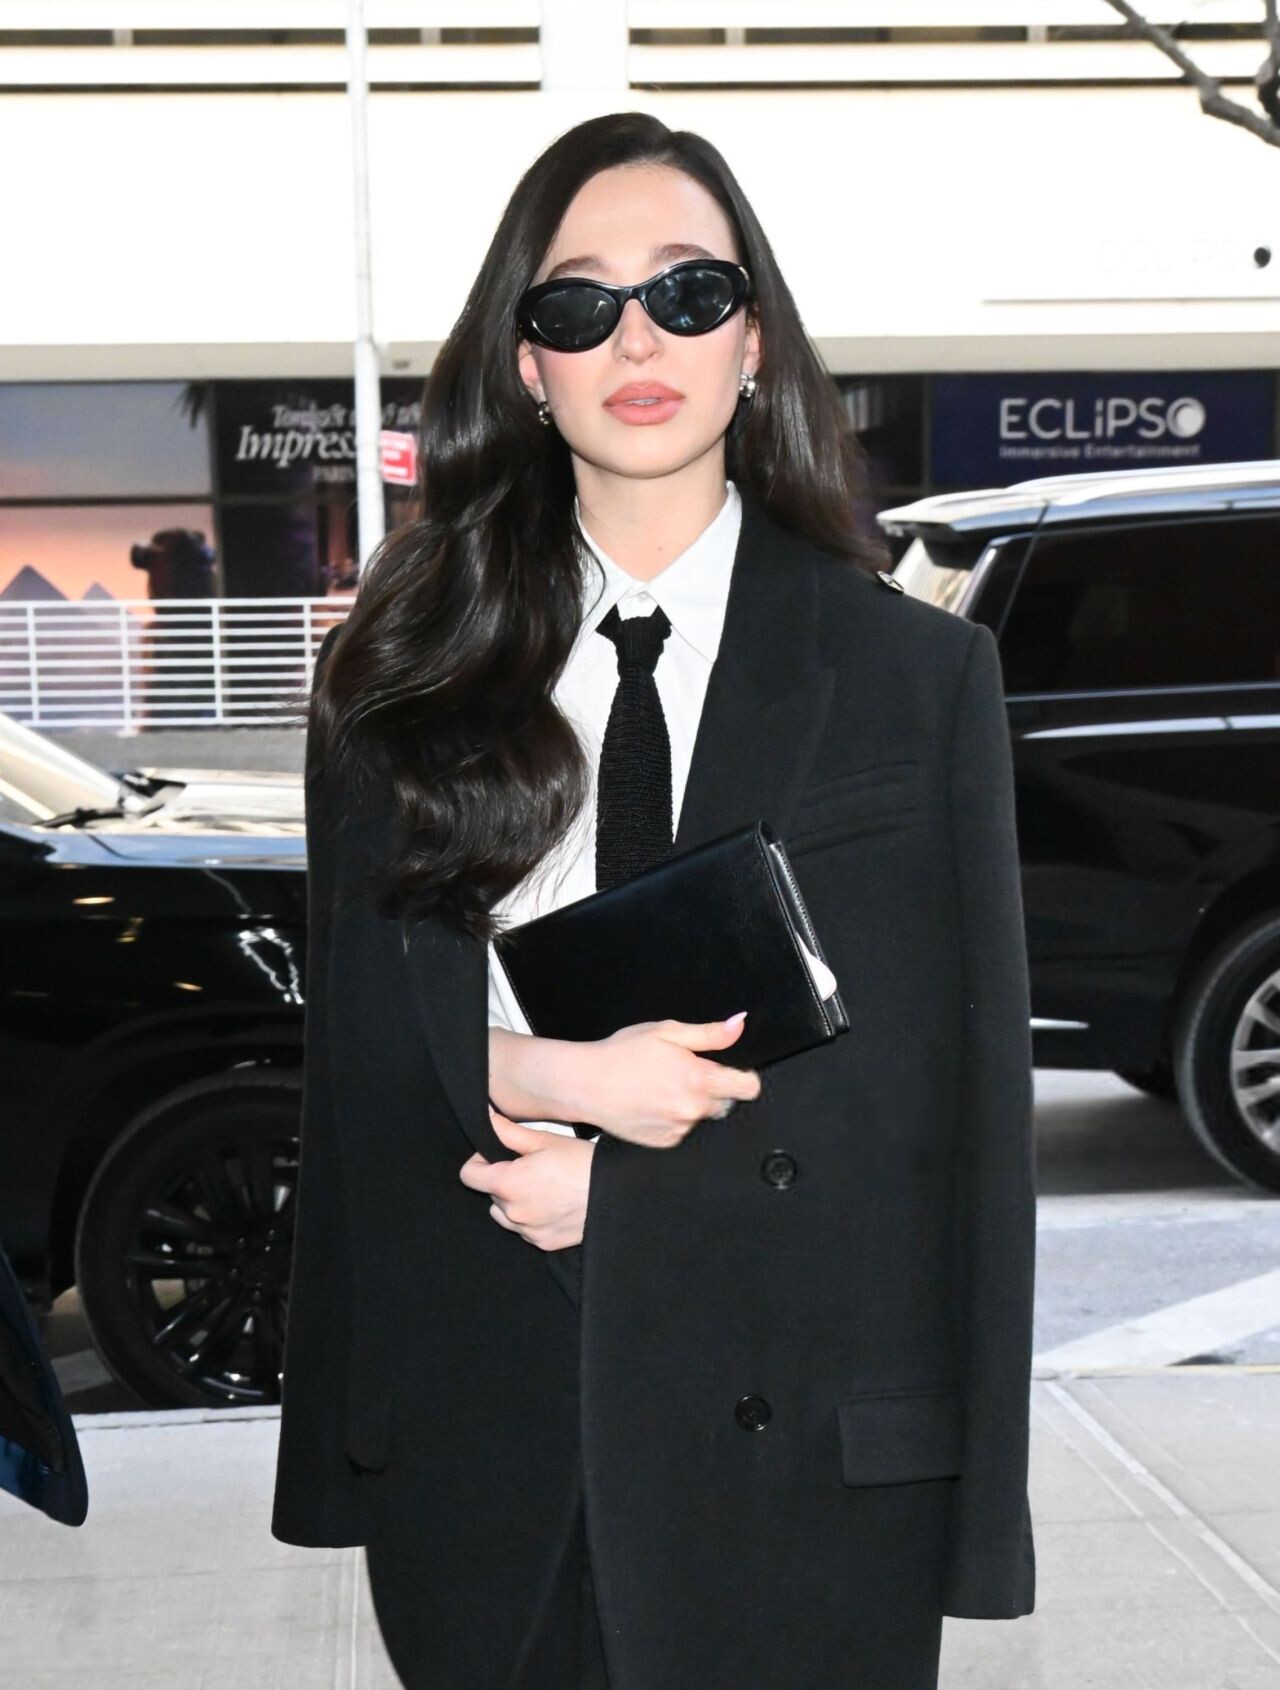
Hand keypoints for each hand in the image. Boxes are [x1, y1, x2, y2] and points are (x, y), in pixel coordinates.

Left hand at [458, 1107, 594, 1250]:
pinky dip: (531, 1218)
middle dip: (503, 1179)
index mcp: (508, 1184)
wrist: (616, 1194)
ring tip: (540, 1187)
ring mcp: (528, 1231)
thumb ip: (508, 1132)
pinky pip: (524, 1230)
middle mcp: (513, 1212)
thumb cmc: (582, 1163)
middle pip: (490, 1194)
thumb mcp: (545, 1140)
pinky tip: (552, 1204)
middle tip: (530, 1167)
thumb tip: (486, 1117)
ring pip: (504, 1215)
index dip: (479, 1161)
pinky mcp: (543, 1243)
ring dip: (513, 1202)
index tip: (497, 1155)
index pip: (469, 1176)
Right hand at [570, 1013, 761, 1149]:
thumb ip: (709, 1033)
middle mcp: (692, 1108)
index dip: (744, 1077)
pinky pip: (683, 1131)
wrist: (584, 1084)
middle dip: (714, 1090)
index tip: (732, 1072)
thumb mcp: (666, 1032)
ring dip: (692, 1105)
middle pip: (727, 1103)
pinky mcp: (665, 1143)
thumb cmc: (621, 1054)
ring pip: (703, 1118)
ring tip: (662, 1089)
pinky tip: (654, 1104)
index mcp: (698, 1079)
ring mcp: (679, 1129)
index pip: (748, 1087)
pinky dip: (675, 1120)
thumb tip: (740, 1024)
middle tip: (684, 1075)